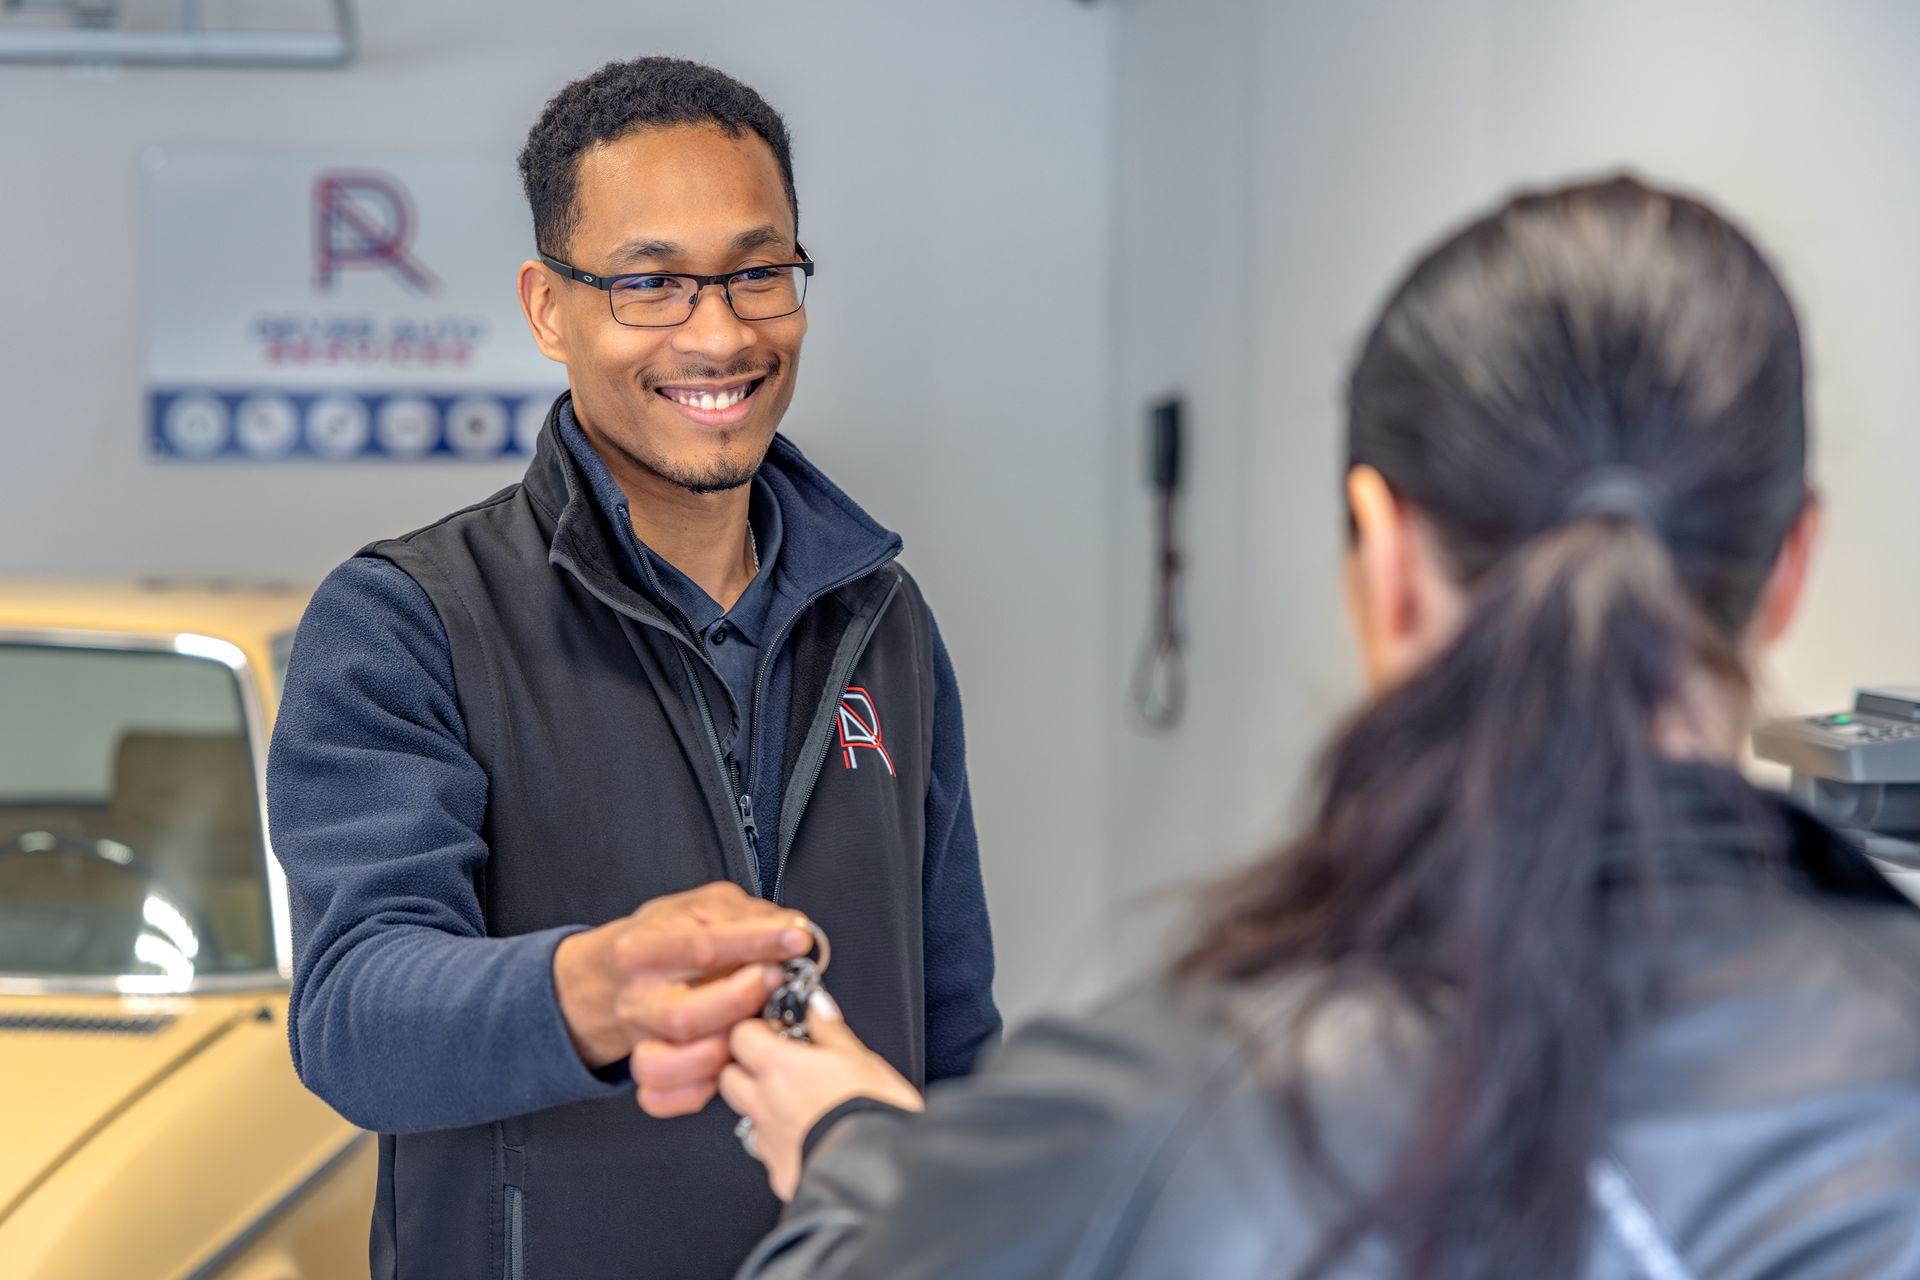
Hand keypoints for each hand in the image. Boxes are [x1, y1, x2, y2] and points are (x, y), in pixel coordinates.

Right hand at [552, 881, 814, 1114]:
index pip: (702, 949)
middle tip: (776, 979)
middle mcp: (636, 1000)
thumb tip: (792, 929)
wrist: (621, 972)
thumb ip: (746, 915)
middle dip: (741, 1000)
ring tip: (754, 1024)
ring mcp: (640, 1040)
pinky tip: (730, 1065)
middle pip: (685, 1017)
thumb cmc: (671, 936)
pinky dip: (698, 1090)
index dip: (756, 943)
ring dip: (723, 1050)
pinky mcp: (648, 1073)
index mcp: (641, 950)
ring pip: (670, 1065)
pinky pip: (664, 1098)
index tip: (796, 939)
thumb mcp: (702, 907)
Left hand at [719, 989, 924, 1200]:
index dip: (757, 1030)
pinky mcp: (777, 1174)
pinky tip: (805, 1137)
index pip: (741, 1035)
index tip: (778, 1030)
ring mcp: (766, 1142)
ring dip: (761, 1106)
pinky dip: (779, 1141)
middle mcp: (763, 1104)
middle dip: (748, 1068)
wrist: (880, 1177)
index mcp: (779, 1067)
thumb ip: (831, 1031)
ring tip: (796, 1103)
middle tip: (781, 1065)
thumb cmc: (875, 1113)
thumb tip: (817, 1008)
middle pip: (729, 1076)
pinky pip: (766, 1151)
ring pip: (745, 1116)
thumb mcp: (862, 1058)